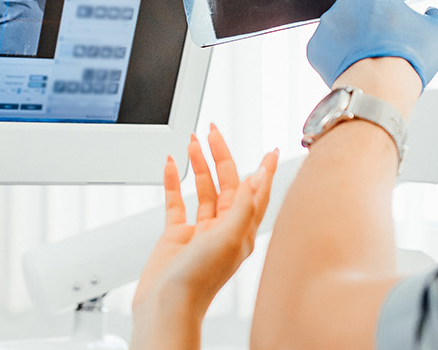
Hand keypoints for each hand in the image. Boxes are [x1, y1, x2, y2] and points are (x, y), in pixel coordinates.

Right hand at [134, 125, 278, 326]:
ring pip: (203, 190)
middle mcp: (223, 229)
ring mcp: (199, 232)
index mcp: (241, 231)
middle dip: (221, 157)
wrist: (167, 305)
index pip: (257, 193)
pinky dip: (173, 183)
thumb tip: (257, 177)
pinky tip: (170, 166)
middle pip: (227, 184)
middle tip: (214, 132)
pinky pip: (176, 203)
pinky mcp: (176, 236)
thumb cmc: (199, 280)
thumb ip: (243, 206)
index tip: (270, 150)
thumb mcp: (228, 238)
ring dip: (198, 166)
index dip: (264, 171)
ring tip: (193, 143)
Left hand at [306, 0, 437, 85]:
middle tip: (386, 49)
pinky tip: (354, 69)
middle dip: (369, 25)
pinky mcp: (315, 48)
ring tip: (371, 63)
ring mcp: (327, 25)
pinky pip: (327, 50)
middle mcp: (347, 2)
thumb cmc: (410, 58)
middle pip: (359, 11)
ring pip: (342, 30)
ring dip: (353, 42)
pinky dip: (338, 58)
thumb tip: (433, 14)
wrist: (379, 88)